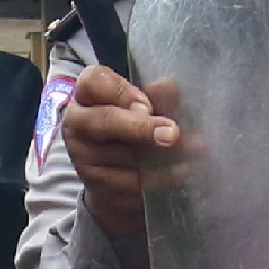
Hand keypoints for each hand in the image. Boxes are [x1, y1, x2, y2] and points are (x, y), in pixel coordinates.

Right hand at [58, 66, 185, 241]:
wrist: (117, 181)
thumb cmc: (130, 132)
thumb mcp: (142, 109)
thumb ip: (155, 96)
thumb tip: (169, 86)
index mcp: (86, 95)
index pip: (93, 82)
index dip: (122, 92)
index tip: (148, 106)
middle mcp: (77, 123)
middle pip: (105, 120)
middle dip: (142, 127)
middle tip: (173, 133)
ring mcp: (83, 156)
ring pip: (121, 155)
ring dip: (159, 155)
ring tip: (190, 153)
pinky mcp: (96, 186)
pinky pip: (130, 183)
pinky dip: (158, 178)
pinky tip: (180, 173)